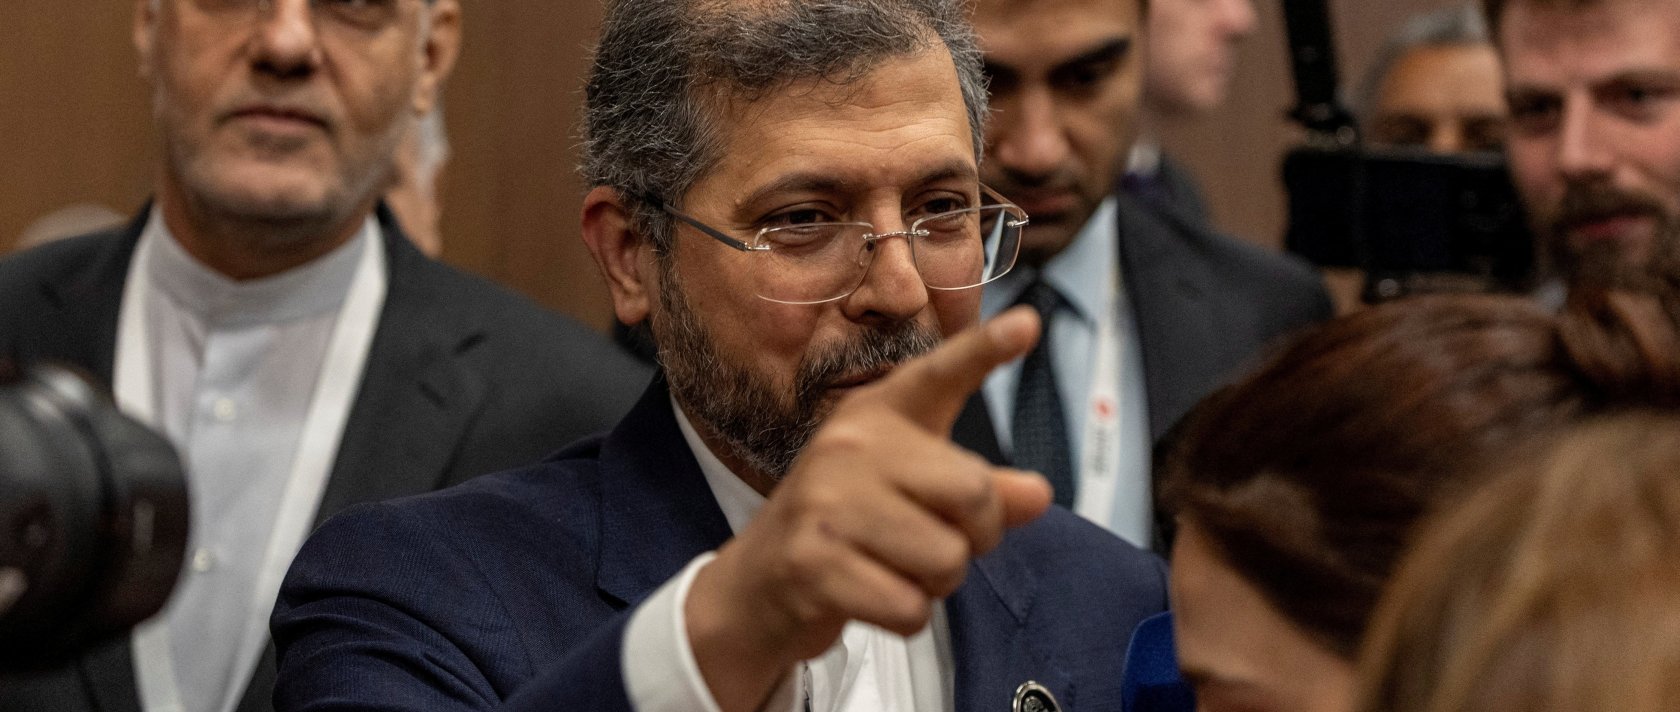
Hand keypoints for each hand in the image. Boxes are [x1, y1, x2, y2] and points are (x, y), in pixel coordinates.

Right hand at [685, 307, 1053, 711]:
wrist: (758, 583)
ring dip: (935, 585)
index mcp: (879, 416)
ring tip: (893, 569)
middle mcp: (850, 447)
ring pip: (947, 560)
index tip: (1028, 322)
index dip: (986, 348)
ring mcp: (826, 503)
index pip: (940, 375)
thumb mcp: (913, 495)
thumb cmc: (850, 527)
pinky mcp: (812, 563)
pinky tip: (869, 596)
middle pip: (974, 493)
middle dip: (976, 537)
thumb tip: (1039, 494)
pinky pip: (911, 608)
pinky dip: (905, 617)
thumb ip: (979, 492)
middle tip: (934, 542)